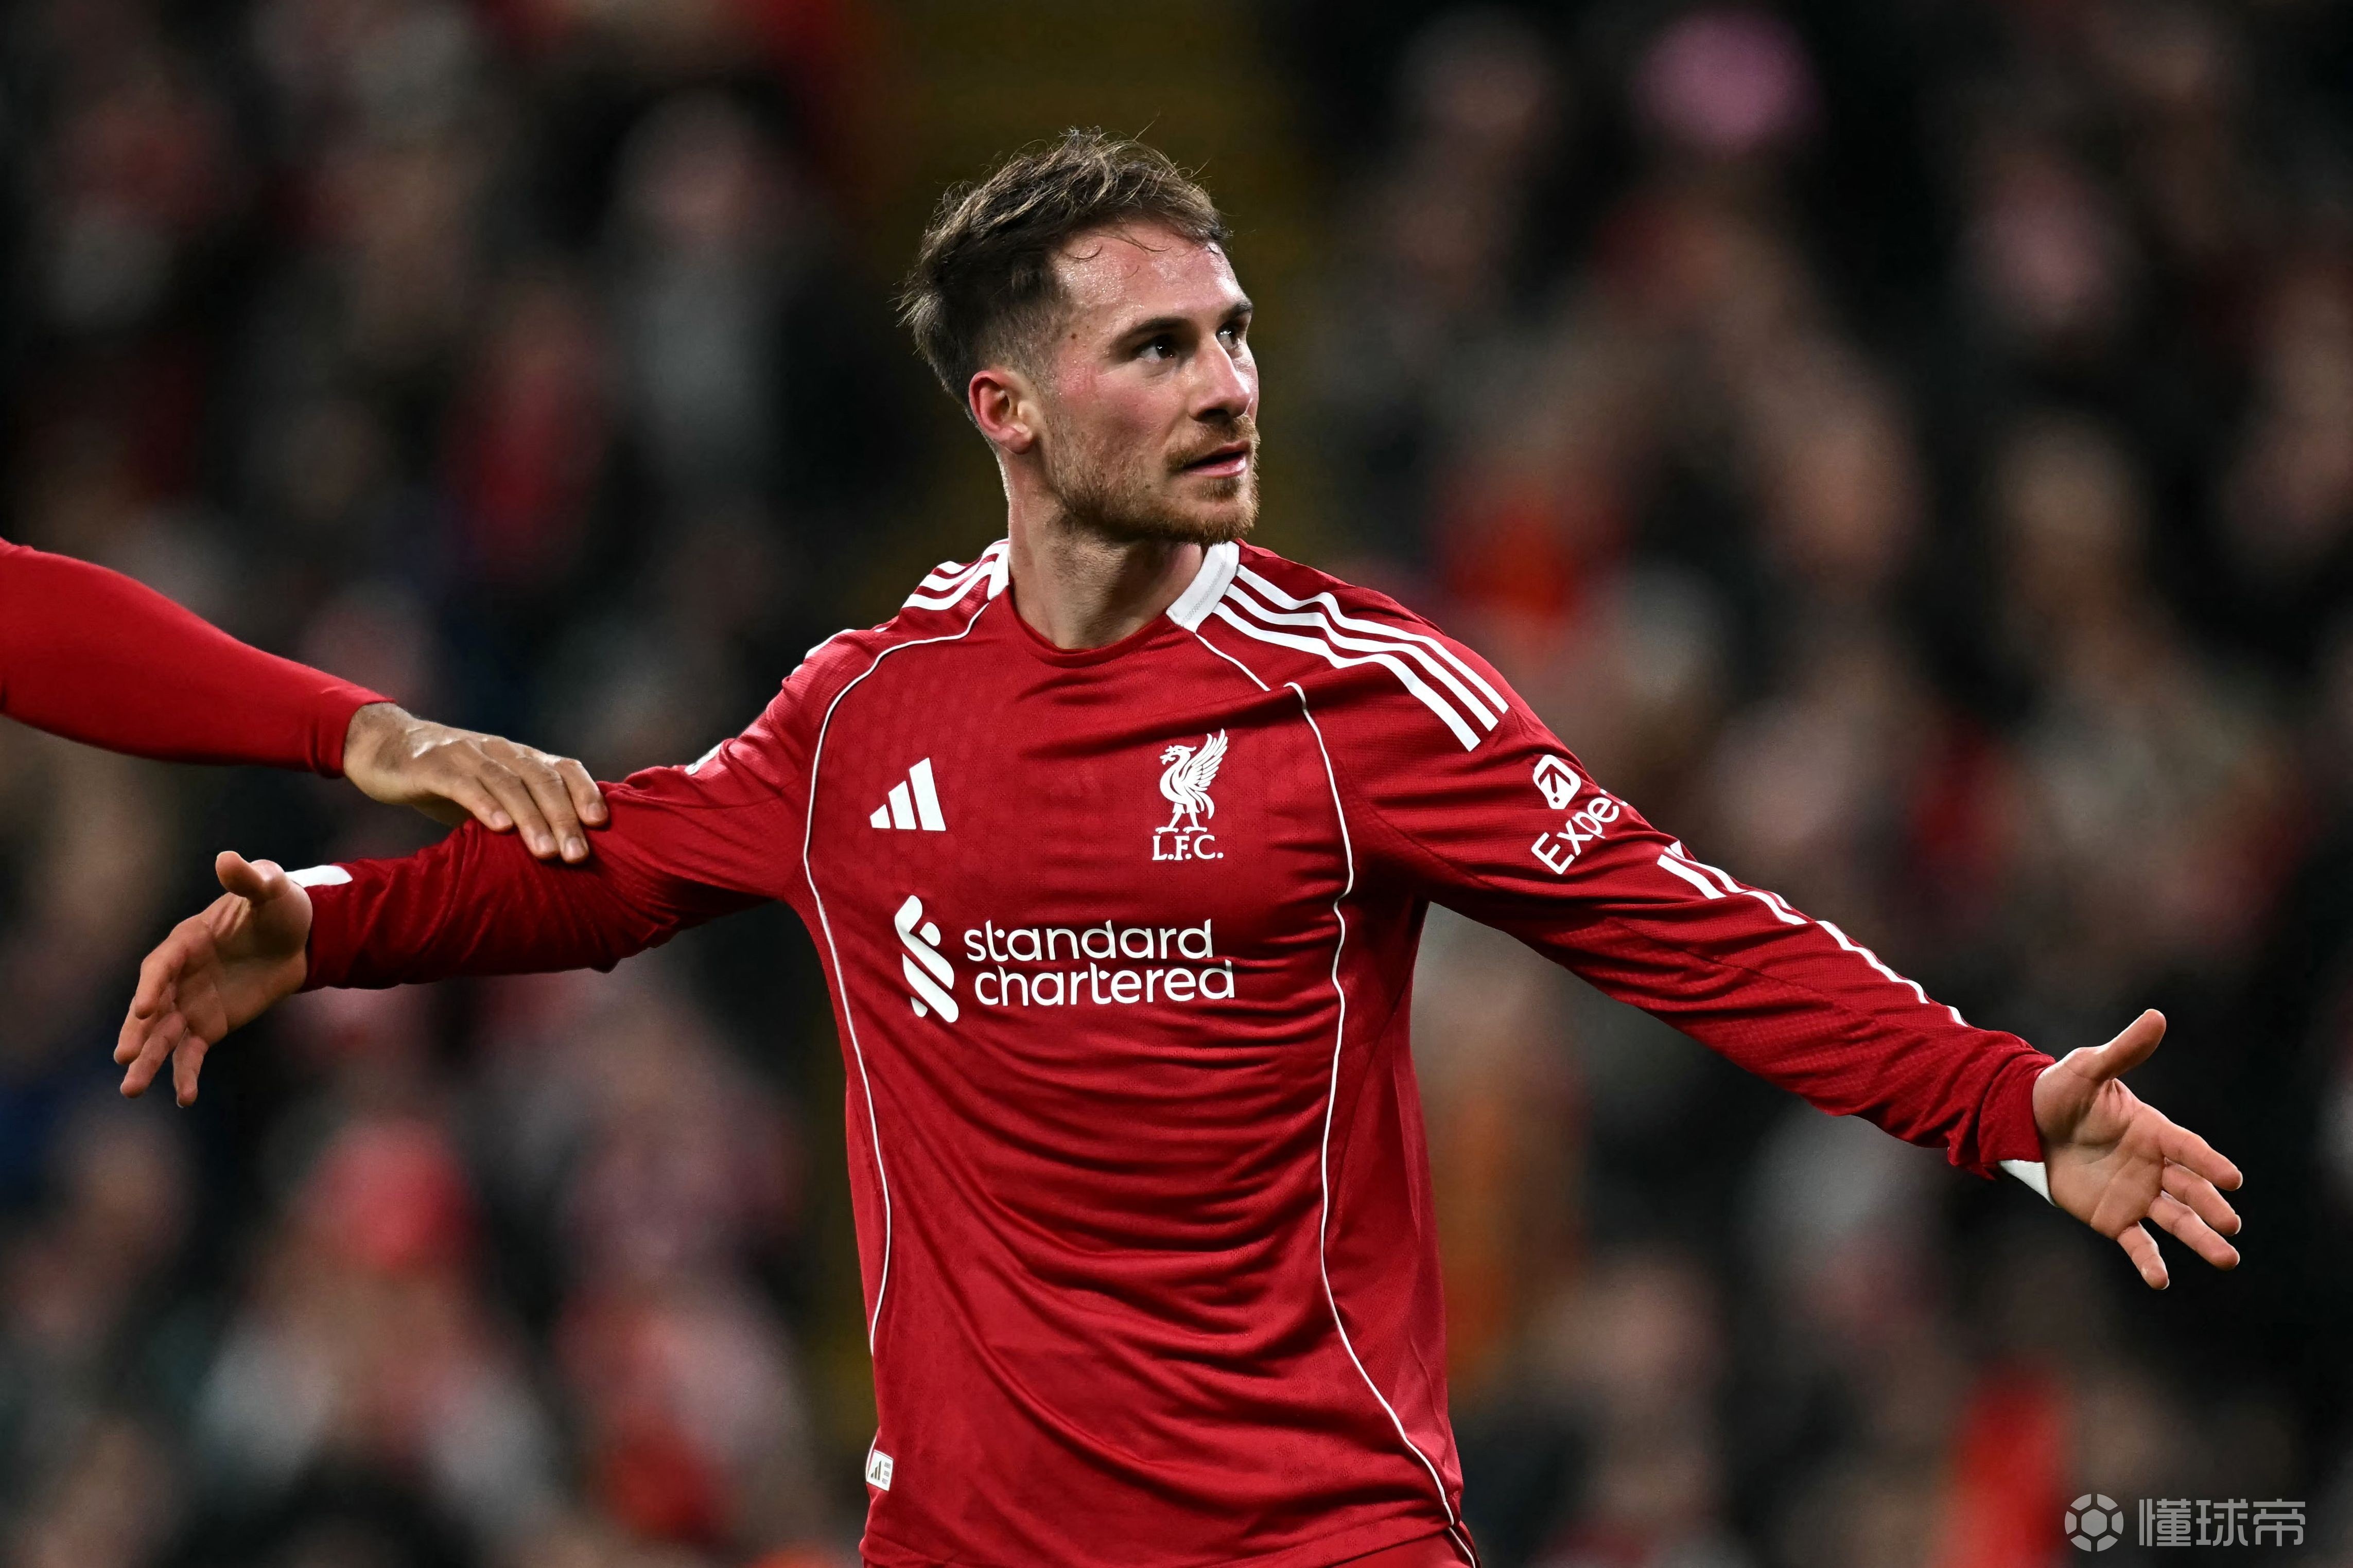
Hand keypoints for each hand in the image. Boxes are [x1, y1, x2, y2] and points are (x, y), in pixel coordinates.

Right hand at [117, 852, 312, 1105]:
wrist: (302, 936)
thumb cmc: (280, 906)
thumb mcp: (271, 889)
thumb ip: (249, 880)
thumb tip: (228, 859)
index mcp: (187, 942)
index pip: (161, 967)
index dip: (151, 988)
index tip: (144, 1010)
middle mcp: (180, 975)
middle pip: (152, 1008)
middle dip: (137, 1032)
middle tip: (124, 1058)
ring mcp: (190, 1003)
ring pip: (163, 1036)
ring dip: (148, 1062)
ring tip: (130, 1090)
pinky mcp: (208, 1025)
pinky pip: (192, 1052)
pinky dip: (186, 1074)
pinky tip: (184, 1099)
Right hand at [343, 702, 605, 861]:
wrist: (384, 748)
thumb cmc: (449, 781)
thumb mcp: (491, 795)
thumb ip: (522, 816)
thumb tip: (562, 858)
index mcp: (521, 758)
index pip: (563, 769)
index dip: (584, 792)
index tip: (602, 825)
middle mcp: (501, 751)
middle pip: (541, 780)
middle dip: (564, 818)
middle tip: (578, 855)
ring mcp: (467, 754)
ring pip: (507, 783)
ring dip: (530, 818)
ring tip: (546, 851)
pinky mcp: (432, 764)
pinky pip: (463, 784)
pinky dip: (483, 804)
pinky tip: (498, 827)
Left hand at [2034, 1009, 2243, 1288]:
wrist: (2023, 1123)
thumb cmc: (2058, 1092)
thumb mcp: (2087, 1069)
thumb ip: (2123, 1051)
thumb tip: (2156, 1016)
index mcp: (2151, 1130)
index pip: (2187, 1148)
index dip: (2208, 1162)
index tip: (2232, 1179)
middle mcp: (2151, 1165)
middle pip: (2190, 1190)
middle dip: (2213, 1208)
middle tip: (2232, 1226)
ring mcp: (2135, 1193)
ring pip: (2175, 1219)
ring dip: (2199, 1238)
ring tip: (2227, 1258)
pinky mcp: (2112, 1216)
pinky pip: (2136, 1241)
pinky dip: (2149, 1261)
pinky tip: (2161, 1280)